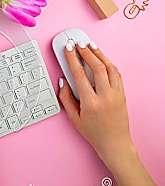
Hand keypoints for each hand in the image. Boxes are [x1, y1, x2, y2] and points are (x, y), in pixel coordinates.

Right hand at [58, 42, 134, 164]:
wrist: (114, 143)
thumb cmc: (93, 132)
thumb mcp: (73, 118)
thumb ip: (65, 98)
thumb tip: (63, 81)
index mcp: (90, 103)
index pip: (79, 74)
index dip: (72, 59)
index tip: (68, 49)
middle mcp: (105, 96)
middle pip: (96, 67)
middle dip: (86, 52)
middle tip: (78, 43)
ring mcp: (116, 94)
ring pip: (109, 67)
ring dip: (98, 54)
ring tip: (89, 45)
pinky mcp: (123, 93)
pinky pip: (116, 73)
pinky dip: (108, 62)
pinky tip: (101, 57)